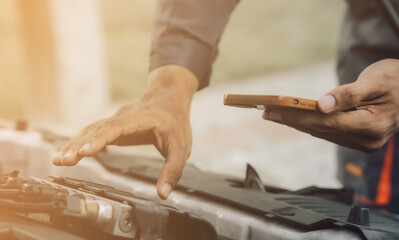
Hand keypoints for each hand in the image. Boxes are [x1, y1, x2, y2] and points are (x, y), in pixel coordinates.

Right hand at [53, 65, 198, 198]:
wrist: (167, 101)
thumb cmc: (175, 124)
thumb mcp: (181, 147)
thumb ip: (173, 170)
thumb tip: (163, 193)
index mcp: (142, 119)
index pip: (118, 127)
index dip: (101, 138)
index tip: (86, 150)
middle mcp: (124, 117)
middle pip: (98, 128)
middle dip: (80, 144)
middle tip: (64, 160)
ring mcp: (116, 120)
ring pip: (91, 129)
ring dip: (75, 144)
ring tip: (60, 161)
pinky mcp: (111, 126)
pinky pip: (92, 132)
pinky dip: (79, 143)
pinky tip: (68, 155)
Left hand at [263, 59, 398, 152]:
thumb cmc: (397, 80)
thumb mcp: (375, 81)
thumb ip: (348, 95)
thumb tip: (321, 105)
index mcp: (371, 126)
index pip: (325, 123)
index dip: (297, 117)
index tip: (274, 110)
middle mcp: (366, 140)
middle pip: (321, 130)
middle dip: (292, 120)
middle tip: (267, 111)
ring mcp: (362, 142)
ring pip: (323, 132)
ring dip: (298, 123)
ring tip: (274, 113)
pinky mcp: (357, 138)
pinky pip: (329, 131)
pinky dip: (310, 123)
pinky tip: (295, 117)